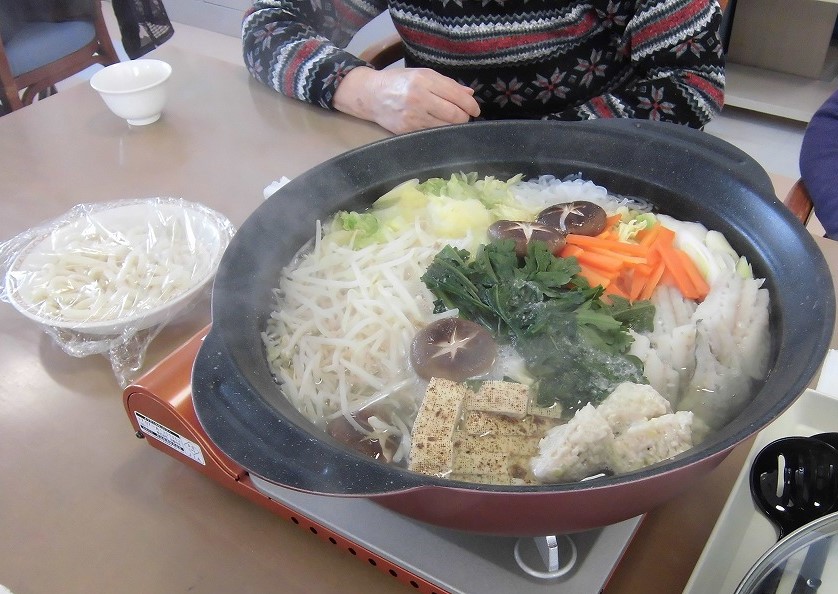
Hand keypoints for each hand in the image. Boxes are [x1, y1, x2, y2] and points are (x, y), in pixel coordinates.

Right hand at [333, 66, 479, 133]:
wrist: (370, 95)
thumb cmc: (399, 81)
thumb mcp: (422, 75)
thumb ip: (447, 84)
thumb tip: (469, 95)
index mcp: (424, 80)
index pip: (456, 96)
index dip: (470, 106)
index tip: (475, 110)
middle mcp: (418, 98)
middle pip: (454, 115)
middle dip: (464, 117)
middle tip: (464, 116)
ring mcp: (412, 117)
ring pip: (445, 127)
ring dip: (453, 126)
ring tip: (451, 120)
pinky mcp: (407, 130)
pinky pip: (432, 134)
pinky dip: (439, 131)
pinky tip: (438, 125)